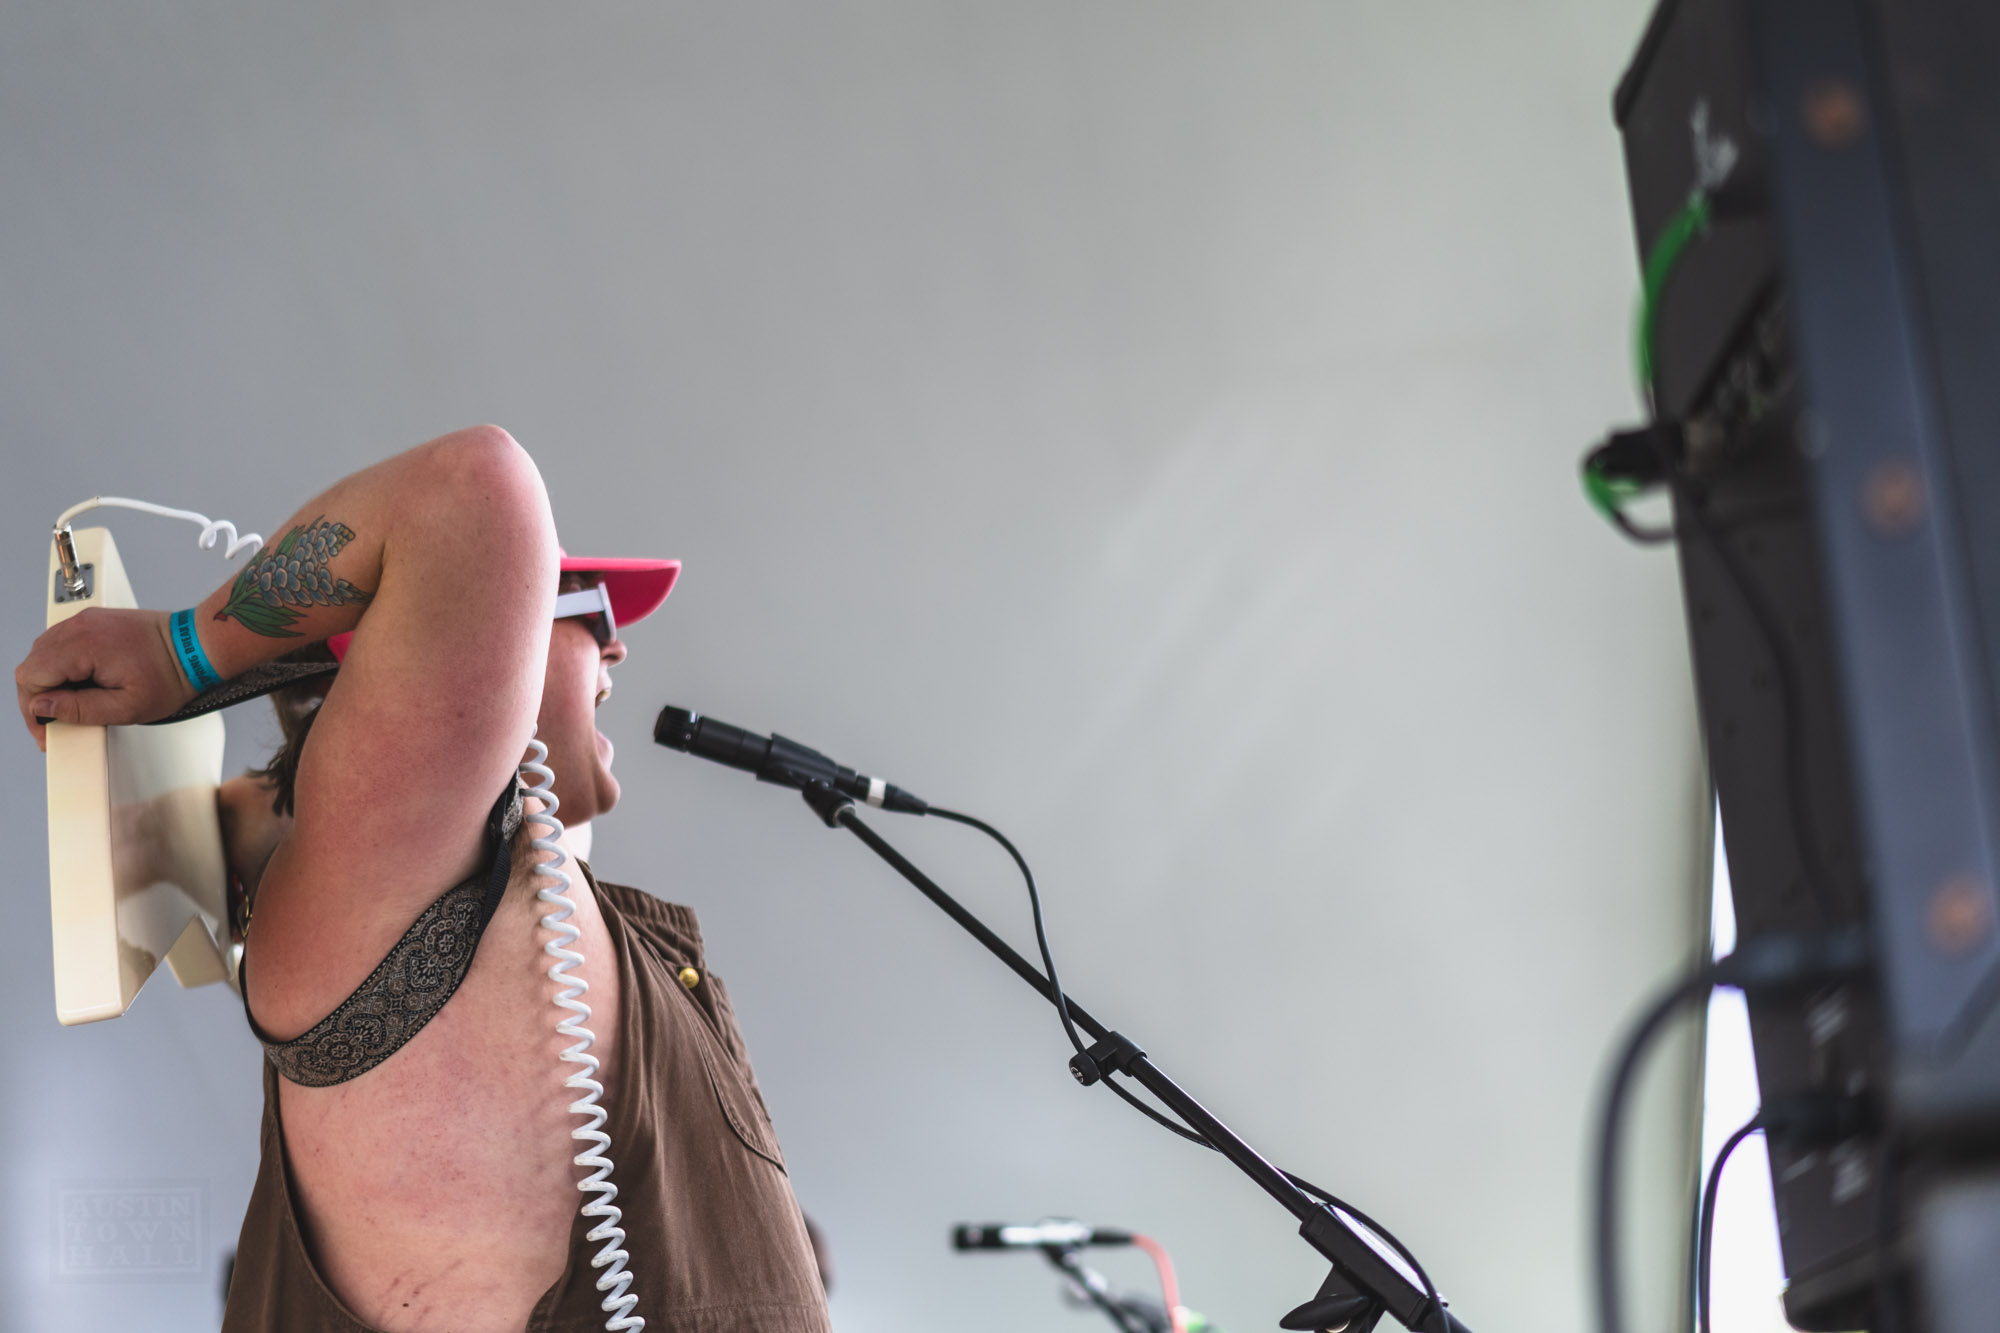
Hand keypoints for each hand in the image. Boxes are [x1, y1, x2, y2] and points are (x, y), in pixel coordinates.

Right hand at [16, 607, 195, 750]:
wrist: (196, 646)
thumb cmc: (172, 674)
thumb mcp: (127, 707)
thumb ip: (80, 709)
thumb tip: (42, 707)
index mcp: (84, 645)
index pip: (30, 676)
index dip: (32, 708)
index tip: (47, 728)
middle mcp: (80, 626)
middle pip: (32, 664)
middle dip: (39, 697)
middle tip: (57, 721)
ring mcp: (86, 620)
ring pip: (43, 654)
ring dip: (49, 681)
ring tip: (73, 704)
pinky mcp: (93, 621)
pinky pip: (61, 644)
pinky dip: (62, 666)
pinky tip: (81, 684)